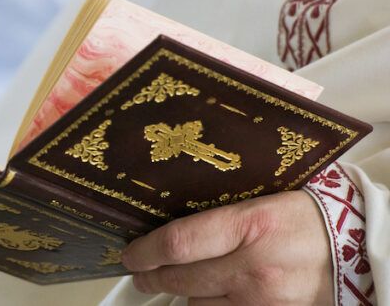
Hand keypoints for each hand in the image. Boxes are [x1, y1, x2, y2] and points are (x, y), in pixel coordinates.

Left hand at [122, 190, 333, 304]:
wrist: (363, 246)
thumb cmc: (311, 213)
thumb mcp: (265, 198)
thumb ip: (222, 208)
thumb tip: (173, 211)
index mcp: (253, 224)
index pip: (180, 243)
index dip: (145, 251)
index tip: (130, 254)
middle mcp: (256, 267)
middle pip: (182, 279)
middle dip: (153, 276)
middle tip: (141, 273)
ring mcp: (265, 300)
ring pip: (199, 304)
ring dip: (186, 292)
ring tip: (181, 278)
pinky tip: (212, 294)